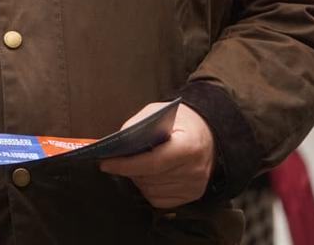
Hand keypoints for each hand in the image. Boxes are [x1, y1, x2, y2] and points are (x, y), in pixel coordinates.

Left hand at [100, 102, 214, 208]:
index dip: (126, 165)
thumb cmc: (179, 121)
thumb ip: (136, 126)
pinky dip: (148, 189)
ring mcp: (195, 185)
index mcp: (188, 147)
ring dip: (137, 179)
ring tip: (135, 165)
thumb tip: (116, 144)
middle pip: (150, 178)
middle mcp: (195, 170)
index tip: (105, 164)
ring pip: (152, 191)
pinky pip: (160, 200)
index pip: (151, 163)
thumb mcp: (156, 112)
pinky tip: (148, 175)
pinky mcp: (192, 195)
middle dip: (128, 170)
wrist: (207, 132)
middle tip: (118, 160)